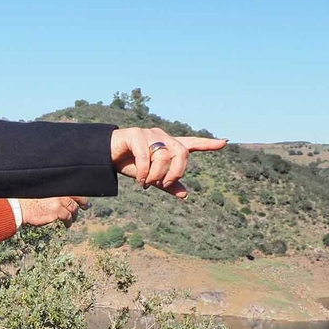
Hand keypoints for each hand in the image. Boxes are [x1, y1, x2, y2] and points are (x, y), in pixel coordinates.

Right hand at [19, 196, 88, 227]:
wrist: (19, 207)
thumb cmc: (26, 200)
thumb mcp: (39, 191)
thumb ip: (50, 193)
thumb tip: (58, 198)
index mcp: (55, 187)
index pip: (71, 189)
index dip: (79, 195)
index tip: (82, 199)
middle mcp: (58, 193)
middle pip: (75, 198)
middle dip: (82, 203)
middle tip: (85, 207)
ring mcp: (58, 201)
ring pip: (73, 208)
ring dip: (74, 215)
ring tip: (72, 219)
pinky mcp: (56, 211)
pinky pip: (67, 217)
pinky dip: (68, 221)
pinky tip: (67, 225)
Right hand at [109, 128, 226, 197]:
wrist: (104, 157)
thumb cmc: (129, 164)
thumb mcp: (150, 177)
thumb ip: (167, 184)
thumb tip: (185, 195)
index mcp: (167, 145)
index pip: (191, 143)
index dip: (207, 144)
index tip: (224, 142)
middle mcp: (161, 136)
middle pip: (181, 152)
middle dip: (175, 172)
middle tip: (164, 184)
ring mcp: (149, 134)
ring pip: (164, 156)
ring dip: (156, 175)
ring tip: (146, 183)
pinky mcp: (136, 134)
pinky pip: (146, 155)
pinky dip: (144, 172)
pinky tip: (139, 180)